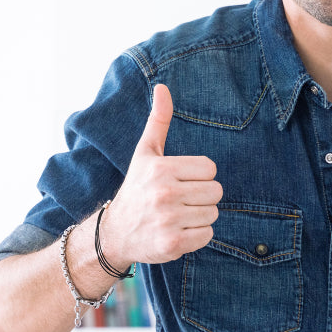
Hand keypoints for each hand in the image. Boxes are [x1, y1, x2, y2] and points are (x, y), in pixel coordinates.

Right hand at [104, 84, 221, 265]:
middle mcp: (164, 193)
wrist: (115, 233)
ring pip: (213, 214)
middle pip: (216, 192)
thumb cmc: (137, 187)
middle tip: (181, 200)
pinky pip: (207, 235)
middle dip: (202, 196)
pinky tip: (178, 231)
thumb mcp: (145, 152)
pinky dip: (197, 236)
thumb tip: (162, 87)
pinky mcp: (172, 245)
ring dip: (200, 216)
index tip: (181, 180)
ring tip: (178, 215)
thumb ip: (158, 120)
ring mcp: (168, 220)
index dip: (199, 175)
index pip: (210, 168)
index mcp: (161, 168)